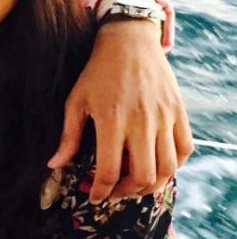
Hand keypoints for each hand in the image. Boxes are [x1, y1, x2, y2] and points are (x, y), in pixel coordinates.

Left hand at [48, 20, 192, 203]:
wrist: (129, 42)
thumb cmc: (96, 72)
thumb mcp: (75, 100)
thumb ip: (68, 136)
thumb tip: (54, 165)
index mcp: (112, 119)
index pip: (110, 170)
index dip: (101, 191)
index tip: (95, 196)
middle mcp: (141, 121)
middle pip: (143, 176)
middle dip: (126, 193)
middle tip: (114, 192)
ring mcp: (164, 117)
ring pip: (167, 169)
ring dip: (151, 185)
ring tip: (134, 183)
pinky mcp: (178, 112)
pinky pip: (185, 149)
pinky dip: (173, 166)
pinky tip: (156, 165)